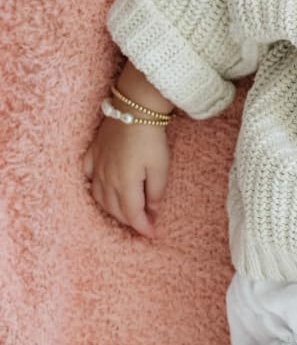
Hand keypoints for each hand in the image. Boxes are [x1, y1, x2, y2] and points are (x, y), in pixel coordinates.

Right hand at [82, 114, 169, 239]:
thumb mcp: (161, 167)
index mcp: (125, 185)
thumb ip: (155, 192)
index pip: (132, 214)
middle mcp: (106, 180)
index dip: (143, 227)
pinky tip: (99, 191)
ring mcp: (96, 166)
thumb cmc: (151, 139)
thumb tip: (153, 212)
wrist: (134, 109)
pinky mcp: (92, 154)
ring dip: (112, 209)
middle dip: (129, 220)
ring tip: (125, 213)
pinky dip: (93, 189)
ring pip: (99, 197)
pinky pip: (87, 177)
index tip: (152, 235)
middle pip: (115, 209)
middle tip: (143, 224)